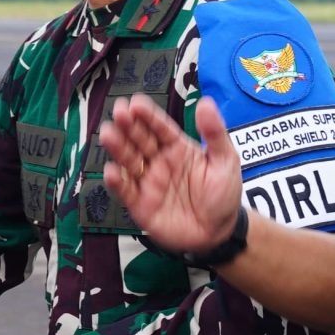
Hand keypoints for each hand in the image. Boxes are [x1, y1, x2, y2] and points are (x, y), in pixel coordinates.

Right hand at [98, 93, 242, 254]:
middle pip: (139, 140)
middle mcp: (158, 162)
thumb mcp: (226, 160)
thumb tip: (205, 102)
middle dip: (128, 126)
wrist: (219, 233)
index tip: (136, 103)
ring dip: (118, 148)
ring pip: (129, 162)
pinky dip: (117, 182)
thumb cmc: (223, 195)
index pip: (159, 127)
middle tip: (119, 112)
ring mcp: (148, 183)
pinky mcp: (140, 205)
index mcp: (177, 148)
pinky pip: (126, 192)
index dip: (147, 116)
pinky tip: (112, 171)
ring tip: (108, 134)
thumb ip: (215, 133)